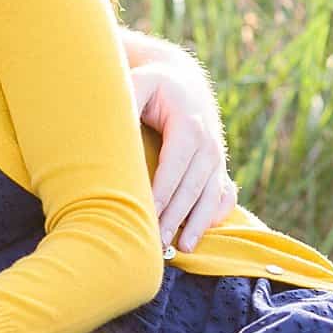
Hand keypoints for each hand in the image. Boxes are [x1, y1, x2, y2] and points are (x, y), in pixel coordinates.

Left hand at [130, 57, 237, 251]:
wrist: (185, 83)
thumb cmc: (154, 87)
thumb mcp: (140, 83)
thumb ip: (127, 99)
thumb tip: (109, 122)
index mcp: (189, 125)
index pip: (174, 165)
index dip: (162, 192)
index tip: (147, 215)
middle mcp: (208, 144)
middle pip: (192, 187)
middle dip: (175, 216)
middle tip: (157, 243)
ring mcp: (216, 158)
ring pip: (209, 196)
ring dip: (197, 224)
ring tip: (182, 249)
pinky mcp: (218, 168)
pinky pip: (223, 196)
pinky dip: (215, 215)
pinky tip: (201, 234)